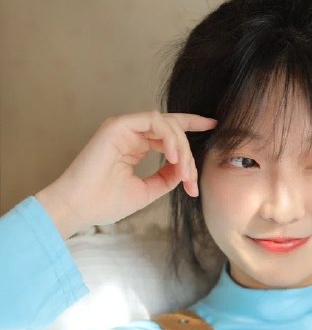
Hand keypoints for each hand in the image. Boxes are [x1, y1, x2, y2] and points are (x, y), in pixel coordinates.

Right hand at [35, 111, 216, 237]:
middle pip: (172, 130)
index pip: (168, 130)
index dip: (192, 124)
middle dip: (189, 155)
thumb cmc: (106, 203)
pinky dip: (169, 138)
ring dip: (181, 148)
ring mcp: (124, 127)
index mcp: (135, 145)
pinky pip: (154, 121)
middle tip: (192, 182)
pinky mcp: (118, 125)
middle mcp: (130, 133)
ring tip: (184, 173)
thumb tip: (185, 169)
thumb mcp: (147, 191)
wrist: (80, 208)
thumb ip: (166, 177)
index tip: (214, 125)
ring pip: (166, 124)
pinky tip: (174, 159)